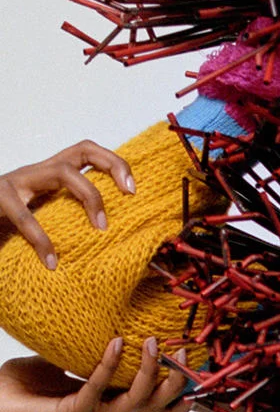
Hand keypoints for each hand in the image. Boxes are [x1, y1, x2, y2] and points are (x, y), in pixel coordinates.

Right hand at [0, 141, 134, 270]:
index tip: (134, 189)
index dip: (114, 163)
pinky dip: (41, 239)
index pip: (87, 152)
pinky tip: (51, 261)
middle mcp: (34, 172)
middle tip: (129, 194)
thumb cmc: (3, 228)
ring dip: (89, 196)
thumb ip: (67, 218)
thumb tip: (108, 236)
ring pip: (61, 172)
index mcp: (46, 175)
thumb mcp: (42, 219)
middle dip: (112, 166)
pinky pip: (23, 216)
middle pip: (81, 150)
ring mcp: (14, 183)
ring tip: (101, 227)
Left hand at [0, 337, 189, 411]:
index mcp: (109, 404)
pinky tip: (114, 342)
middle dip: (175, 382)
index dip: (180, 396)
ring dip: (148, 372)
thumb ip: (89, 350)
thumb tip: (112, 319)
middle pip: (155, 408)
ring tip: (151, 342)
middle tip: (183, 351)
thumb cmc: (22, 387)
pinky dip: (108, 365)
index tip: (202, 372)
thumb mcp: (65, 360)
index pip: (155, 407)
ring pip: (134, 403)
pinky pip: (97, 391)